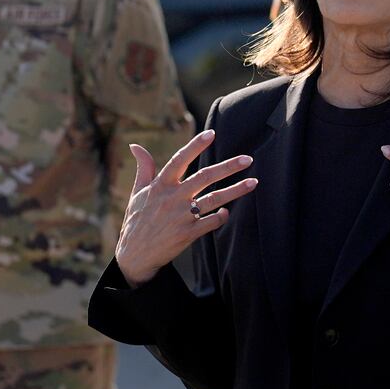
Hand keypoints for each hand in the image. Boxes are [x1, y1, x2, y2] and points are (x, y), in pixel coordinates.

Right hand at [114, 130, 256, 286]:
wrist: (135, 255)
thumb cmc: (137, 220)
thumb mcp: (137, 192)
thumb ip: (144, 168)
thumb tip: (135, 146)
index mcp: (160, 185)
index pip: (179, 160)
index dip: (195, 146)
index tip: (211, 133)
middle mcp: (172, 198)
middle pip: (204, 177)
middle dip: (228, 167)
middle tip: (248, 159)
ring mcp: (182, 216)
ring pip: (214, 199)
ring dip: (236, 191)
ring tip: (254, 182)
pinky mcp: (188, 233)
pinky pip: (212, 222)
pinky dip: (222, 216)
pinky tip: (227, 211)